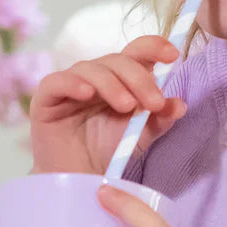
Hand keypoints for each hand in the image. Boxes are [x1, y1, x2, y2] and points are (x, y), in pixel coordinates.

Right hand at [29, 35, 187, 175]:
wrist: (79, 179)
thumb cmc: (108, 152)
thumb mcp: (141, 135)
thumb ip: (160, 119)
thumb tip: (180, 104)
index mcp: (120, 78)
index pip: (136, 52)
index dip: (154, 46)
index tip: (173, 55)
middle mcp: (95, 75)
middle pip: (118, 61)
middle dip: (139, 79)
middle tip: (153, 103)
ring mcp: (70, 84)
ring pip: (91, 69)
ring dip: (112, 84)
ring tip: (127, 106)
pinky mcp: (46, 98)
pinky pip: (57, 81)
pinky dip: (73, 83)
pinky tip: (87, 94)